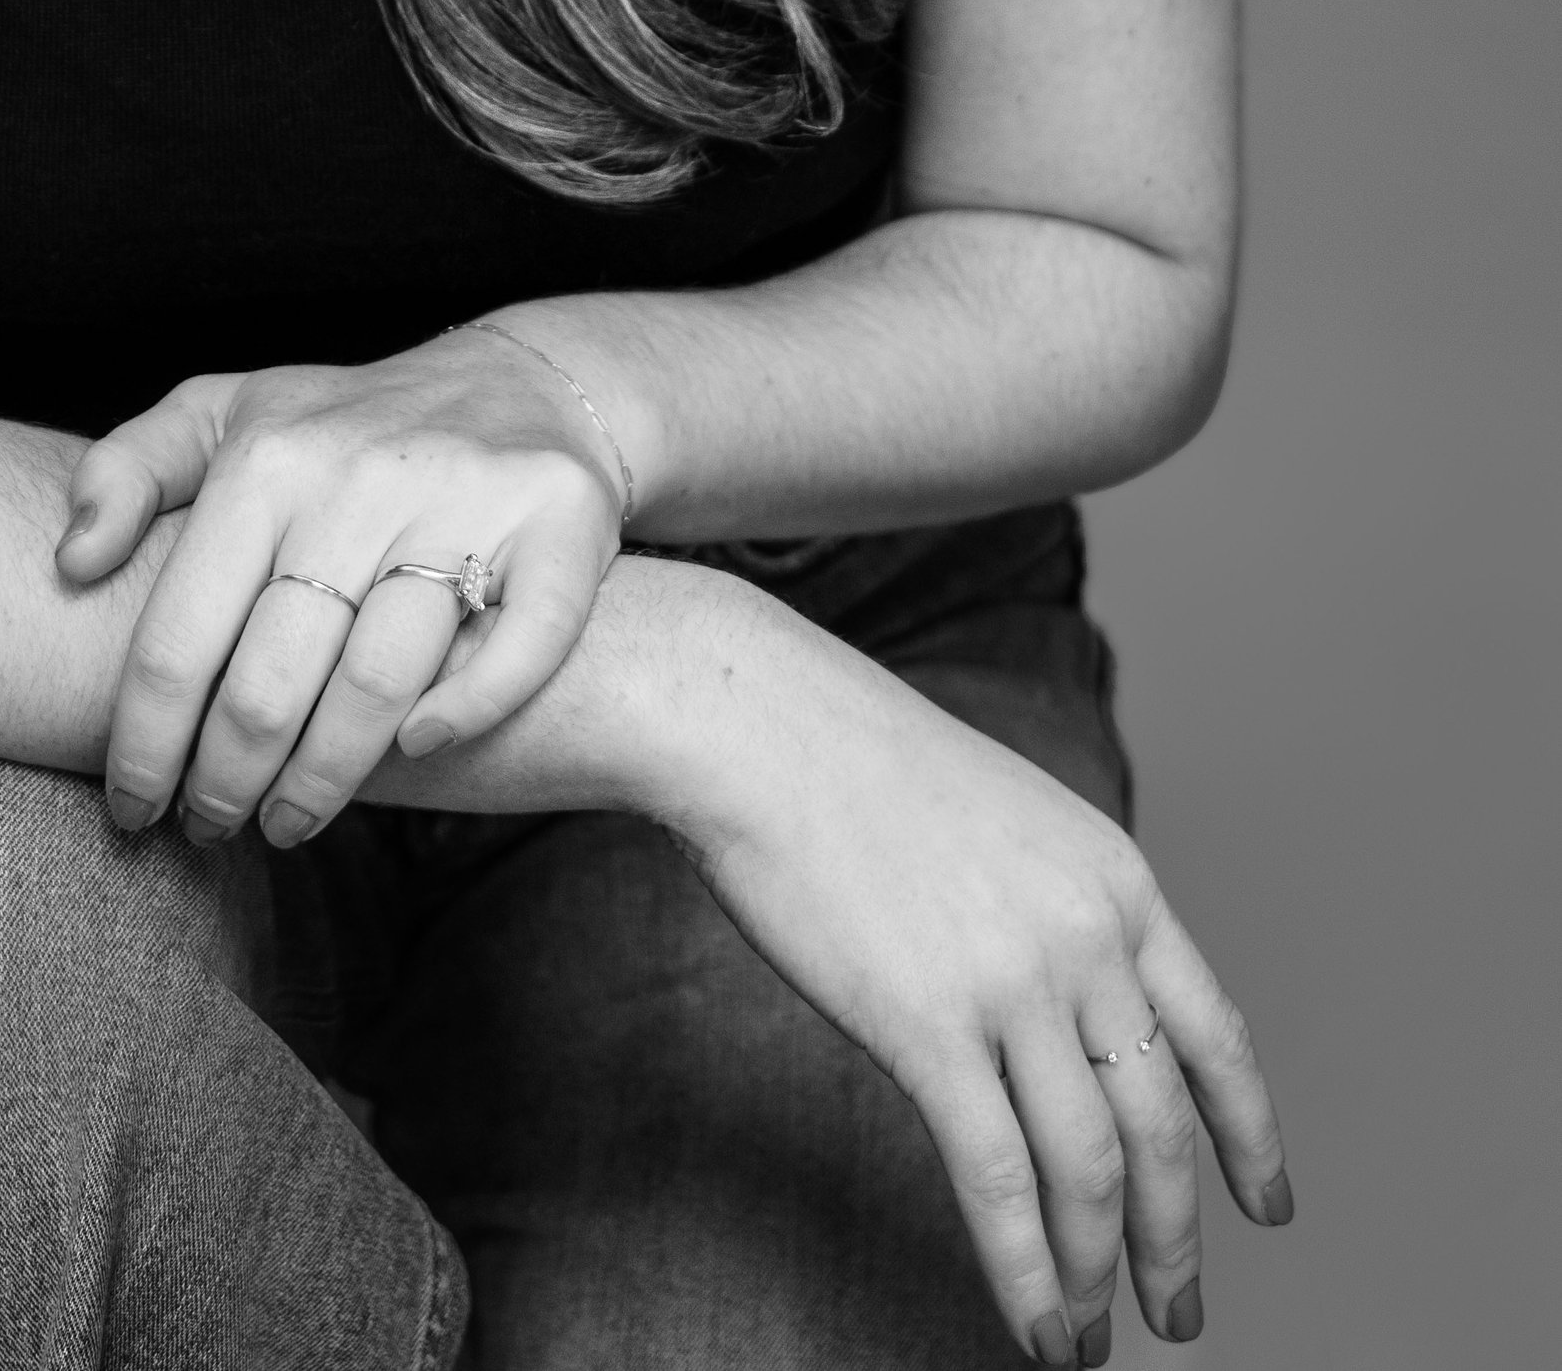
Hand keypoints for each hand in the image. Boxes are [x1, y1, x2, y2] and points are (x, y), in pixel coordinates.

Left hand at [55, 332, 625, 850]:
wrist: (522, 385)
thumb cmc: (345, 425)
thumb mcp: (223, 413)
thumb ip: (127, 471)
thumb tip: (70, 561)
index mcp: (268, 454)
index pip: (178, 637)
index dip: (143, 745)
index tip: (133, 807)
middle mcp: (362, 475)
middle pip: (269, 685)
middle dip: (224, 785)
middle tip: (211, 829)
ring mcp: (464, 501)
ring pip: (375, 692)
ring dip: (321, 785)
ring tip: (286, 823)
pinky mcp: (559, 530)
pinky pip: (510, 658)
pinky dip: (459, 719)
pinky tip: (413, 753)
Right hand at [651, 586, 1291, 1358]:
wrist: (764, 725)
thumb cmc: (858, 764)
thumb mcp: (1011, 817)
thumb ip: (1059, 910)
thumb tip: (1075, 1019)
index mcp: (1118, 882)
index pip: (1218, 1038)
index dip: (1251, 1137)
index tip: (1270, 1208)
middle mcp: (1087, 938)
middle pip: (1163, 1128)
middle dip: (1177, 1240)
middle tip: (1180, 1311)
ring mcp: (1013, 986)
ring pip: (1090, 1171)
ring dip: (1101, 1274)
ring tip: (1094, 1337)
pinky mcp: (927, 1028)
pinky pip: (999, 1184)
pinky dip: (1028, 1277)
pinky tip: (1035, 1330)